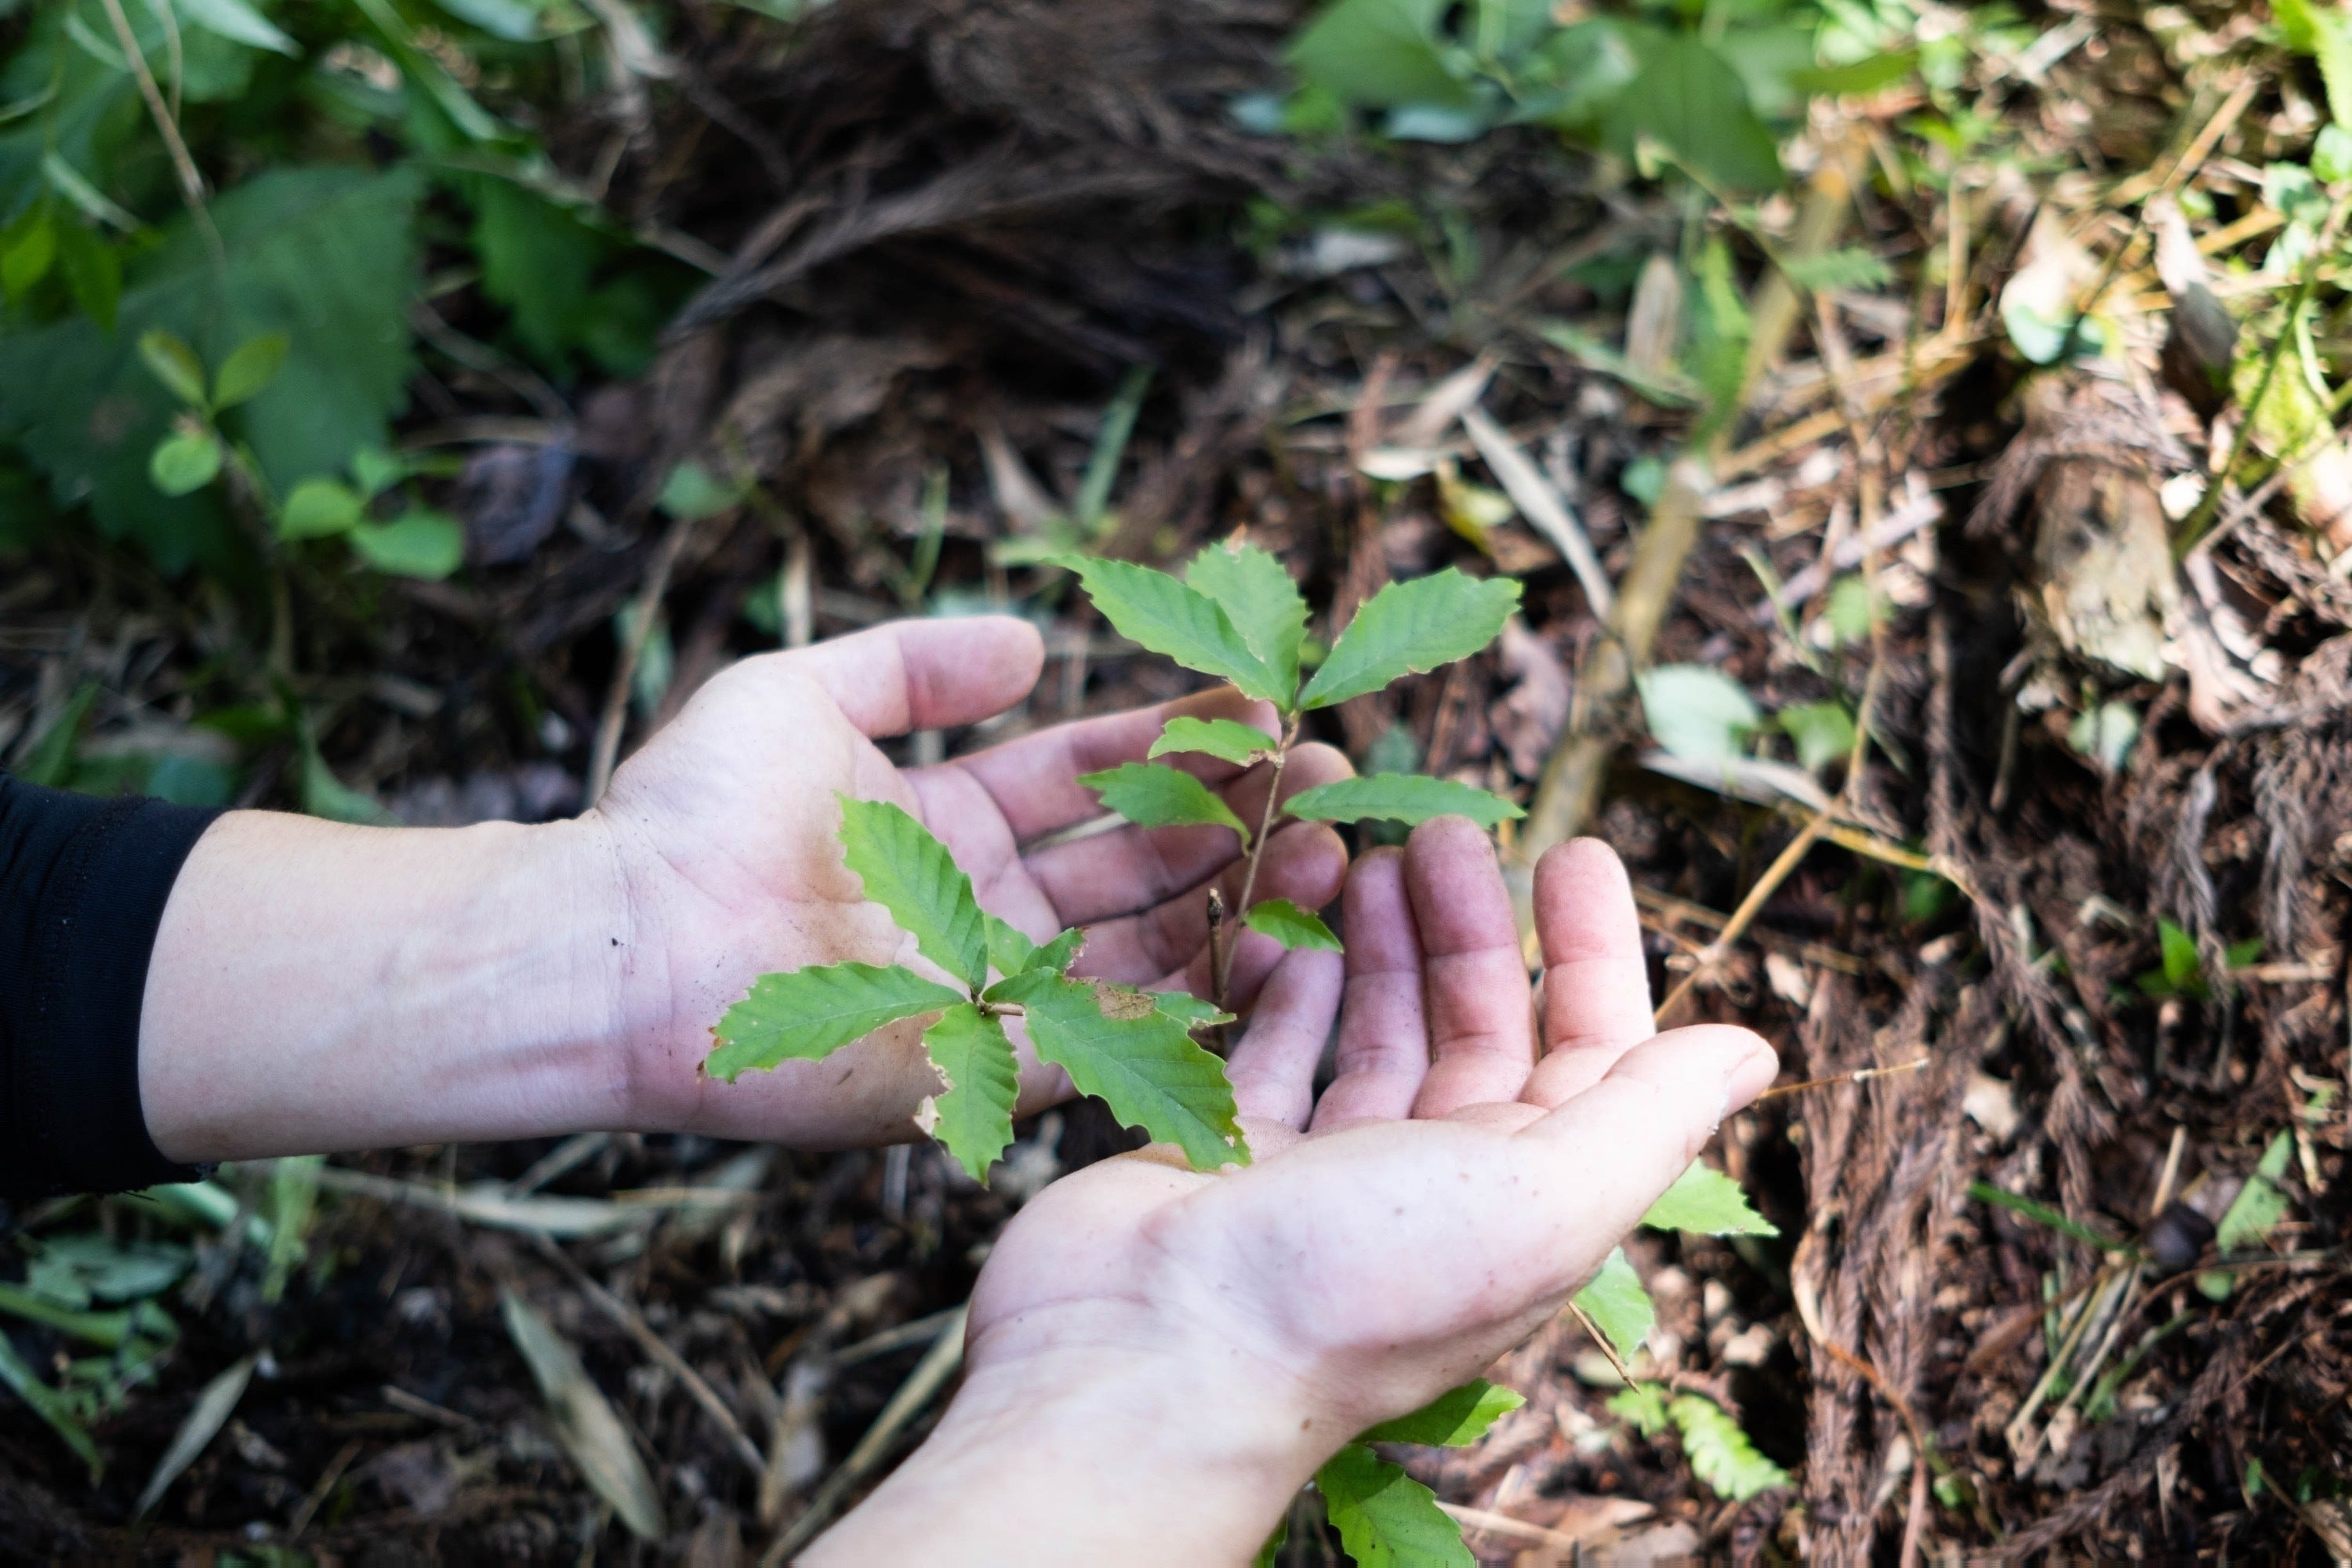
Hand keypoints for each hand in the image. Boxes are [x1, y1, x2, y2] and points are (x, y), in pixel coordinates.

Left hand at [588, 616, 1350, 1146]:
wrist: (630, 945)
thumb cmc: (694, 813)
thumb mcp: (807, 691)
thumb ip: (918, 663)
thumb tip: (1035, 642)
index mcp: (949, 824)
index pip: (1089, 776)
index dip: (1172, 739)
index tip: (1261, 703)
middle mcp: (987, 909)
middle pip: (1139, 862)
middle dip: (1234, 818)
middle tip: (1330, 777)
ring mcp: (998, 991)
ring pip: (1151, 945)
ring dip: (1238, 897)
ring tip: (1326, 845)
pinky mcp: (996, 1066)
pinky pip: (1120, 1035)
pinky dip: (1200, 994)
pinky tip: (1278, 945)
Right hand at [805, 821, 1776, 1566]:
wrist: (1152, 1355)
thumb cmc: (1354, 1285)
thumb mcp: (1543, 1200)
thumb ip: (1646, 1117)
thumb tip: (1753, 1050)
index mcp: (1527, 1201)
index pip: (1592, 1056)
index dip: (1594, 952)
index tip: (1572, 850)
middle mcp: (1436, 1188)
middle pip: (1479, 1031)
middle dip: (1475, 926)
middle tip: (1443, 829)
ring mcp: (1329, 1175)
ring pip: (1377, 1034)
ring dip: (1385, 943)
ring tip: (1367, 850)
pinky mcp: (1232, 1154)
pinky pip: (1277, 1051)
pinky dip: (1292, 986)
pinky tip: (1293, 923)